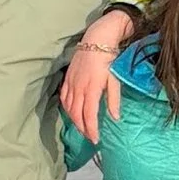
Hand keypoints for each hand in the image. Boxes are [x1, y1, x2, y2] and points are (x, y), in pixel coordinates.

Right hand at [62, 10, 136, 142]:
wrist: (97, 39)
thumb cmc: (109, 59)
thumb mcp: (115, 79)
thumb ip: (113, 99)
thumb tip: (115, 118)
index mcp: (91, 89)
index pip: (89, 115)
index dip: (91, 129)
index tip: (95, 140)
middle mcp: (78, 88)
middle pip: (77, 114)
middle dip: (82, 128)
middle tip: (90, 137)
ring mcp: (71, 83)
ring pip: (69, 108)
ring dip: (74, 121)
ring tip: (82, 128)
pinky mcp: (67, 78)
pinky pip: (64, 98)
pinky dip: (67, 109)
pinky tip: (72, 113)